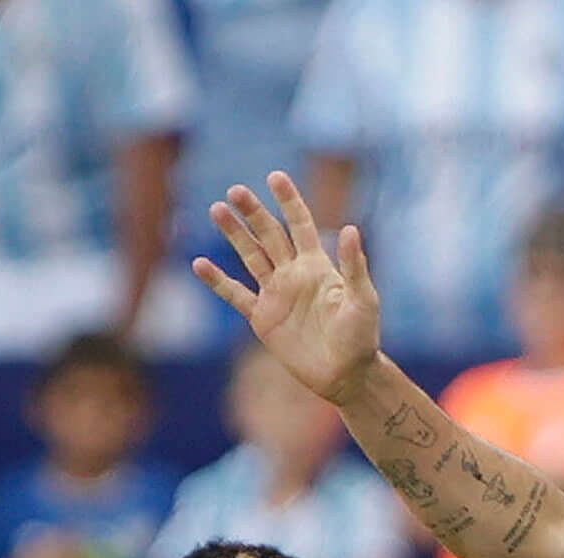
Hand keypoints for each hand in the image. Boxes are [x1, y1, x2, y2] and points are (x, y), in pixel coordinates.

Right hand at [196, 172, 385, 408]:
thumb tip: (351, 229)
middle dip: (253, 212)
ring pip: (250, 256)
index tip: (275, 176)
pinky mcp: (262, 318)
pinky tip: (200, 264)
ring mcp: (275, 294)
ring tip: (216, 210)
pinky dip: (218, 281)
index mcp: (317, 265)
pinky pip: (235, 295)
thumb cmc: (361, 337)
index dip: (288, 201)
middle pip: (269, 234)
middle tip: (235, 190)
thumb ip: (354, 266)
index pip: (300, 224)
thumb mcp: (363, 300)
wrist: (345, 375)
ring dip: (234, 234)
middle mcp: (293, 274)